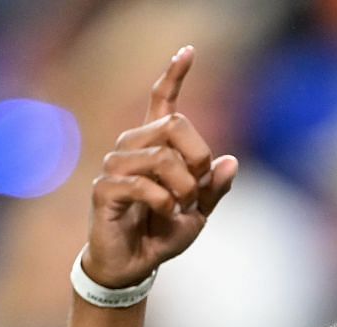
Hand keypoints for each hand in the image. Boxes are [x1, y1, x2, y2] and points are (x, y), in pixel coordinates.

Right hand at [81, 46, 238, 288]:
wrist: (134, 266)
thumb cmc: (161, 234)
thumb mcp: (198, 214)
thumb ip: (213, 189)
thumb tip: (231, 162)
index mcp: (154, 147)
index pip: (162, 102)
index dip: (174, 75)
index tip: (188, 51)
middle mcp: (132, 147)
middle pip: (175, 126)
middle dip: (198, 159)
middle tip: (196, 192)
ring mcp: (115, 166)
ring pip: (162, 157)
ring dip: (183, 188)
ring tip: (179, 209)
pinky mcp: (105, 189)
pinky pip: (144, 185)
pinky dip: (165, 204)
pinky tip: (164, 215)